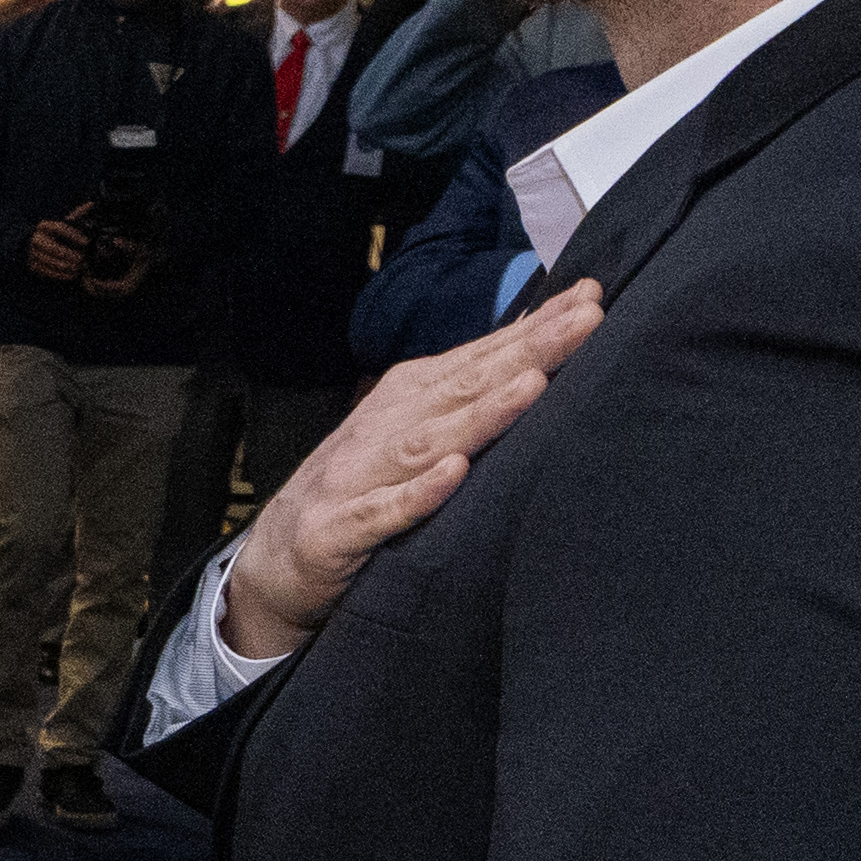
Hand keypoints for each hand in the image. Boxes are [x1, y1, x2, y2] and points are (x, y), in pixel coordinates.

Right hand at [21, 205, 95, 281]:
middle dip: (69, 254)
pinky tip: (70, 275)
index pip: (59, 228)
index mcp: (44, 226)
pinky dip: (59, 274)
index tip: (86, 242)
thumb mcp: (64, 225)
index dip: (73, 235)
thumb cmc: (56, 236)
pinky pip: (46, 271)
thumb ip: (77, 216)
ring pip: (50, 260)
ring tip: (78, 269)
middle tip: (82, 259)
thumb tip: (91, 204)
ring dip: (65, 266)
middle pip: (54, 247)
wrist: (34, 249)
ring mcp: (32, 253)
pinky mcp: (32, 265)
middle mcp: (36, 238)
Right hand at [219, 288, 602, 658]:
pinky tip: (453, 473)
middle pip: (465, 386)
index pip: (481, 356)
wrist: (270, 561)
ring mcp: (359, 478)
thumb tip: (533, 356)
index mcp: (406, 400)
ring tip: (533, 385)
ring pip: (427, 441)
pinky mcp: (339, 532)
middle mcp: (384, 428)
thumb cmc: (355, 492)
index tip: (590, 298)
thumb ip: (461, 401)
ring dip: (481, 413)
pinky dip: (417, 493)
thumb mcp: (407, 436)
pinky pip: (382, 512)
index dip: (535, 328)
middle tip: (587, 320)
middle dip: (527, 352)